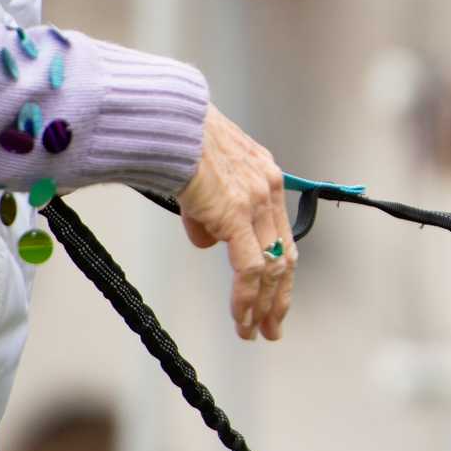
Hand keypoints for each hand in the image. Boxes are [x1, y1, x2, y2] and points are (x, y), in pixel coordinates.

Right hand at [176, 104, 293, 341]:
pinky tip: (242, 319)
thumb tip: (207, 241)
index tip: (274, 295)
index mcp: (265, 175)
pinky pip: (249, 268)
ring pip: (271, 267)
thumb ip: (208, 211)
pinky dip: (247, 298)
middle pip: (284, 254)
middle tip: (274, 326)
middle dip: (279, 296)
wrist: (166, 118)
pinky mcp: (236, 213)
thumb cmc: (175, 140)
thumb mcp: (200, 176)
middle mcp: (269, 188)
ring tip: (255, 332)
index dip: (279, 268)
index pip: (280, 233)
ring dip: (263, 305)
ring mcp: (256, 202)